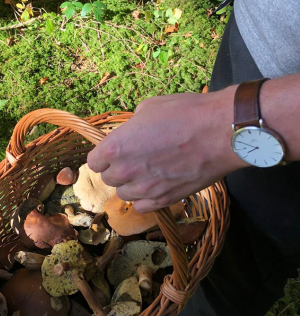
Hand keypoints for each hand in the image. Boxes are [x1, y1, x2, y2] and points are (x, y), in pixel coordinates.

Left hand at [87, 86, 245, 212]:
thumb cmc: (186, 113)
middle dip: (118, 169)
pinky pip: (142, 207)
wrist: (221, 132)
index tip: (114, 151)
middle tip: (134, 158)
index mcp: (116, 147)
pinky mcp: (165, 200)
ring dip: (131, 184)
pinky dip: (146, 198)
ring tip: (147, 172)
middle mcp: (126, 171)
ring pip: (124, 194)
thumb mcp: (149, 108)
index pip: (94, 162)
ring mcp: (145, 189)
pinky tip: (156, 186)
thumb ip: (131, 127)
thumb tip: (130, 134)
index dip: (103, 155)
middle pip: (108, 179)